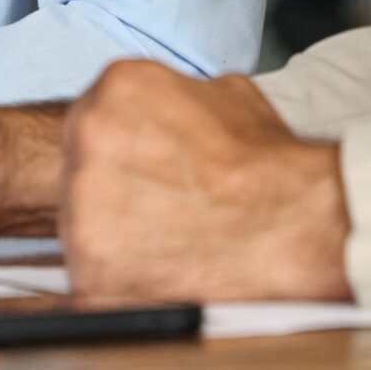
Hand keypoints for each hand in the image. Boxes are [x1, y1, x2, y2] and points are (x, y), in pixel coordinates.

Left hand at [62, 60, 352, 301]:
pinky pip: (89, 277)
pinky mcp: (88, 265)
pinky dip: (119, 284)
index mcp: (117, 86)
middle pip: (76, 169)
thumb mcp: (223, 93)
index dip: (119, 154)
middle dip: (109, 193)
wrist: (294, 220)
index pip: (92, 119)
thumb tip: (167, 113)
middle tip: (156, 212)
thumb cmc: (267, 163)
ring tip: (165, 244)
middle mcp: (89, 134)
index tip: (142, 175)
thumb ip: (175, 97)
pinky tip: (160, 275)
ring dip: (113, 239)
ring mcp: (82, 201)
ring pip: (78, 224)